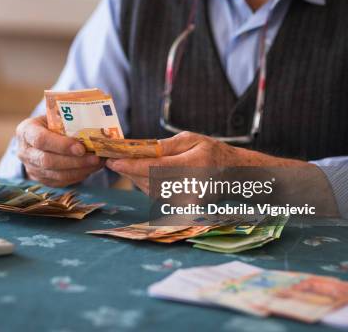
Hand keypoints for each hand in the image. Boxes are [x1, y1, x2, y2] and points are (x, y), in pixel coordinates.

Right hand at [16, 116, 103, 186]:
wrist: (39, 138)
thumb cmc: (50, 123)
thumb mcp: (54, 116)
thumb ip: (68, 120)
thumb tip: (94, 126)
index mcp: (26, 131)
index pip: (41, 140)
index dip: (61, 145)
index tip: (81, 148)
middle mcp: (25, 152)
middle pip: (48, 161)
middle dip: (74, 161)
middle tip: (95, 158)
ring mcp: (31, 168)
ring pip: (56, 175)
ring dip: (80, 170)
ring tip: (97, 163)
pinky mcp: (41, 179)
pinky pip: (61, 182)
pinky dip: (78, 176)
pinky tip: (90, 169)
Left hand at [105, 131, 306, 194]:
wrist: (235, 175)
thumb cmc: (213, 152)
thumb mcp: (192, 139)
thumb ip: (167, 146)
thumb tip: (141, 149)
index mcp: (193, 165)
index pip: (155, 167)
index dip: (131, 166)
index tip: (113, 160)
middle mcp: (191, 185)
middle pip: (149, 181)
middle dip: (129, 171)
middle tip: (113, 161)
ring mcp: (189, 200)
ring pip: (151, 191)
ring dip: (135, 179)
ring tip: (125, 167)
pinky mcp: (186, 207)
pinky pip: (159, 197)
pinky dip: (146, 186)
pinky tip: (140, 176)